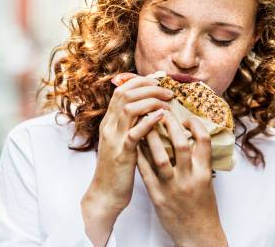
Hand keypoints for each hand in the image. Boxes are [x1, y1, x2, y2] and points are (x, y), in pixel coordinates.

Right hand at [81, 72, 174, 245]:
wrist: (106, 193)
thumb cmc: (119, 167)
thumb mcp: (122, 140)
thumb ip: (131, 123)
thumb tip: (149, 107)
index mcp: (109, 121)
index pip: (122, 90)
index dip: (141, 81)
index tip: (158, 82)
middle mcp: (109, 126)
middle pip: (125, 93)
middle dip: (149, 87)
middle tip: (168, 92)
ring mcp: (115, 139)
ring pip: (129, 108)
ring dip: (152, 101)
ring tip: (168, 104)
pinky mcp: (123, 154)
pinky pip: (135, 133)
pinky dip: (149, 121)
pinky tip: (162, 117)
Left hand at [136, 112, 227, 246]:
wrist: (197, 234)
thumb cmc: (203, 206)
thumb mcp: (206, 180)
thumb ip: (199, 161)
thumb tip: (190, 137)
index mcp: (204, 172)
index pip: (203, 140)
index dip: (195, 125)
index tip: (185, 117)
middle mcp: (189, 178)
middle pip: (180, 144)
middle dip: (170, 125)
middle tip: (162, 112)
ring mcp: (173, 187)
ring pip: (160, 156)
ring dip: (151, 137)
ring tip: (145, 122)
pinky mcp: (158, 196)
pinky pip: (146, 172)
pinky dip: (140, 156)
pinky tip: (134, 144)